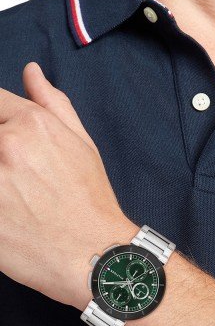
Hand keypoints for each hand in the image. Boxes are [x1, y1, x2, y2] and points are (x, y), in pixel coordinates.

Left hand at [0, 62, 136, 309]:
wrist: (94, 253)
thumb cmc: (92, 201)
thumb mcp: (83, 146)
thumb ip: (54, 104)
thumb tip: (31, 72)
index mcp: (32, 125)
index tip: (8, 143)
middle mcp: (6, 147)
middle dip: (1, 152)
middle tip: (16, 176)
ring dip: (0, 176)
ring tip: (15, 193)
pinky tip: (10, 210)